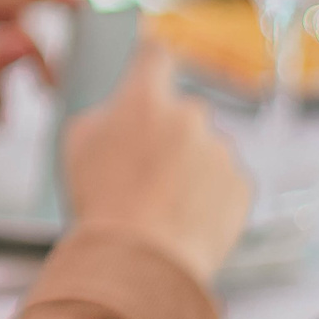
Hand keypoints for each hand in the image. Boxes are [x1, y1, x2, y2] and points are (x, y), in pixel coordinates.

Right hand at [61, 46, 251, 285]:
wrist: (141, 261)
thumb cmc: (102, 203)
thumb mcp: (77, 146)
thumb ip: (104, 116)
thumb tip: (119, 111)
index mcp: (145, 99)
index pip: (154, 56)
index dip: (150, 62)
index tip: (151, 64)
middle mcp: (190, 115)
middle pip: (180, 113)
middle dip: (167, 135)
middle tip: (144, 171)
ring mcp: (220, 150)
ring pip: (205, 150)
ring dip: (189, 168)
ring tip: (162, 206)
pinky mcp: (241, 184)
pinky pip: (224, 182)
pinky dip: (209, 196)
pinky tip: (183, 219)